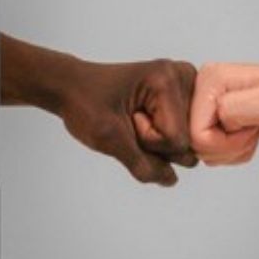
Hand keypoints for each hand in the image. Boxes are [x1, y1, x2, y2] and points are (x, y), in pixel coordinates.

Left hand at [0, 33, 197, 185]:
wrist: (72, 89)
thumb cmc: (84, 103)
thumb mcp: (108, 139)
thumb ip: (142, 164)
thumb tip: (171, 180)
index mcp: (167, 80)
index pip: (177, 140)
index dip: (148, 142)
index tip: (128, 119)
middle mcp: (182, 78)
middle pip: (186, 142)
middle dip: (155, 142)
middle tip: (130, 119)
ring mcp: (183, 88)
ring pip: (185, 143)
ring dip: (156, 142)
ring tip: (134, 120)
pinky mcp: (180, 99)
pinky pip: (180, 138)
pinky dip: (159, 139)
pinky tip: (143, 121)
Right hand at [190, 59, 258, 164]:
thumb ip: (231, 109)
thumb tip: (213, 118)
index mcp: (211, 80)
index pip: (194, 131)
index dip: (222, 142)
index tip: (247, 130)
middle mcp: (208, 90)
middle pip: (197, 142)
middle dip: (227, 147)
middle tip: (251, 131)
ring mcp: (214, 106)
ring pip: (206, 149)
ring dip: (232, 150)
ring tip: (253, 131)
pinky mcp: (222, 120)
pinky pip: (215, 150)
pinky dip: (235, 151)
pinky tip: (252, 135)